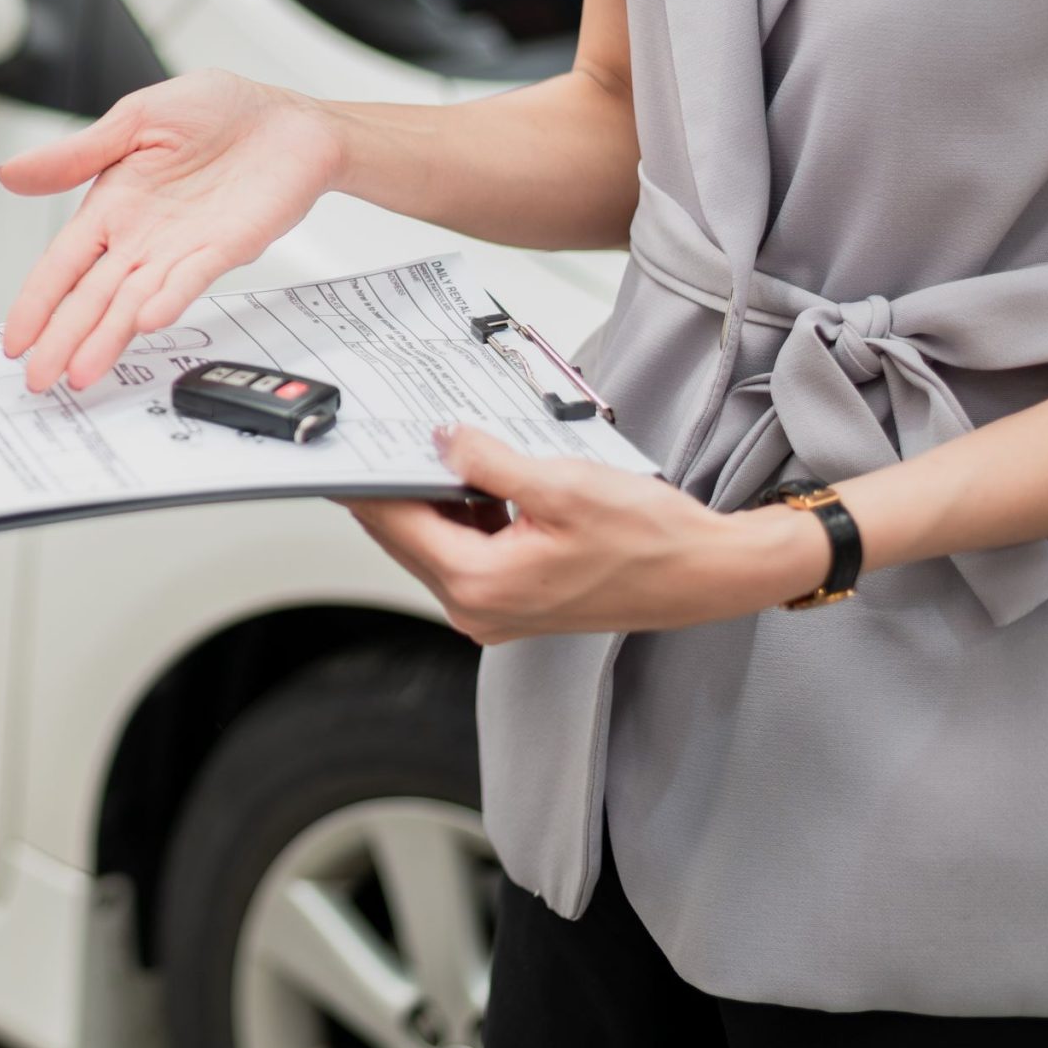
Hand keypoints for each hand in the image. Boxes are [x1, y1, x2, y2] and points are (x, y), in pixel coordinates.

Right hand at [0, 70, 338, 391]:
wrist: (290, 119)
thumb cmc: (218, 112)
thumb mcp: (134, 120)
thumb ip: (76, 155)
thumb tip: (10, 173)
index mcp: (113, 206)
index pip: (62, 264)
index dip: (36, 302)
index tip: (16, 339)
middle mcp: (142, 238)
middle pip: (92, 297)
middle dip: (63, 339)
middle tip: (40, 379)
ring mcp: (182, 249)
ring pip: (134, 303)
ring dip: (108, 338)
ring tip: (83, 372)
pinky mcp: (224, 249)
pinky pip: (191, 279)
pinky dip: (170, 299)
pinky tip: (148, 320)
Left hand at [337, 427, 830, 643]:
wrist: (705, 573)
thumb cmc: (649, 538)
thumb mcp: (561, 484)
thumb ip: (489, 462)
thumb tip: (442, 440)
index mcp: (480, 584)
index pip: (396, 525)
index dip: (366, 484)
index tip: (342, 454)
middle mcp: (479, 608)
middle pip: (409, 537)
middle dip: (396, 486)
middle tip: (382, 436)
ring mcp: (496, 611)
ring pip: (437, 544)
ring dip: (433, 499)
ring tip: (435, 447)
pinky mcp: (515, 602)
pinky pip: (468, 552)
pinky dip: (464, 516)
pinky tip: (478, 478)